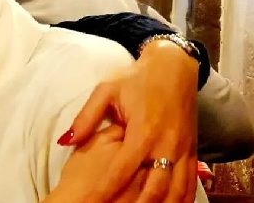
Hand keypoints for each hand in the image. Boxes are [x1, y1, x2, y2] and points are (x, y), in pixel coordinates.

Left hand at [62, 40, 198, 201]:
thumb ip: (86, 118)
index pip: (122, 169)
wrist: (173, 67)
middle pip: (153, 187)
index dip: (106, 189)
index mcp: (143, 131)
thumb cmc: (135, 78)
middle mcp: (166, 144)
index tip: (93, 201)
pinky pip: (190, 183)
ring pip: (176, 190)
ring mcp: (182, 149)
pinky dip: (181, 199)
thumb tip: (65, 140)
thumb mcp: (105, 91)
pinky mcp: (192, 150)